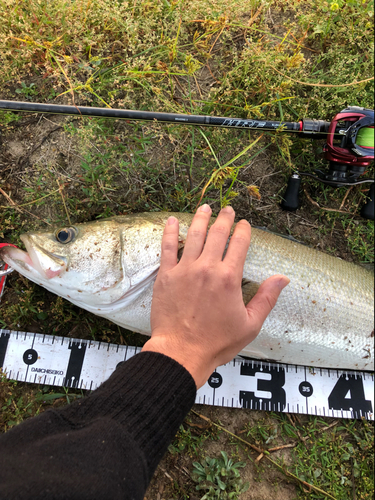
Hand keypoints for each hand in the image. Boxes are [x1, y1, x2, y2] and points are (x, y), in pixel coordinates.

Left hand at [142, 205, 289, 388]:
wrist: (182, 352)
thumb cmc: (217, 342)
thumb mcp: (250, 324)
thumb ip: (267, 298)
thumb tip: (282, 278)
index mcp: (229, 278)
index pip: (239, 244)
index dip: (243, 231)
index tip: (244, 224)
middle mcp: (207, 268)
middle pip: (218, 234)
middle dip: (224, 219)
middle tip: (227, 210)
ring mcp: (184, 270)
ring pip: (194, 235)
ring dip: (201, 218)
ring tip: (205, 207)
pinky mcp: (166, 275)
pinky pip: (167, 247)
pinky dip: (170, 232)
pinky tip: (173, 220)